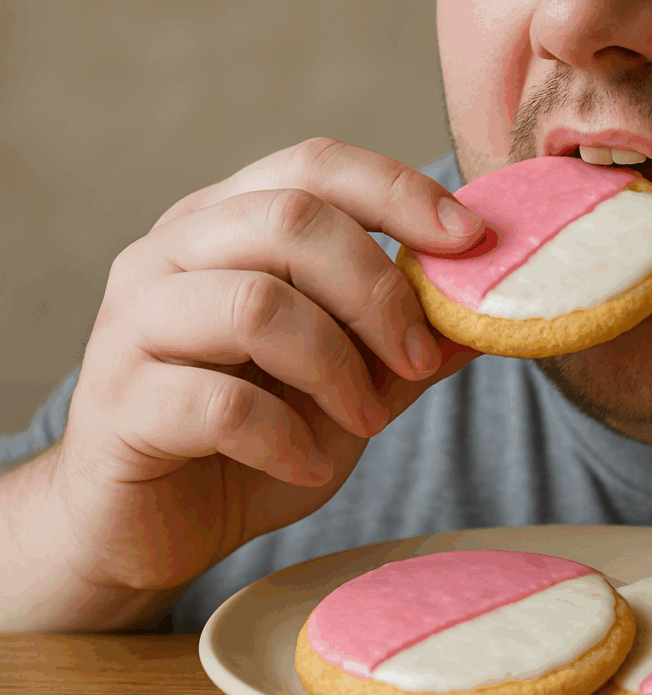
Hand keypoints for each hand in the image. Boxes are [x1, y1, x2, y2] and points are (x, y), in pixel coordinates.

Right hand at [52, 138, 482, 593]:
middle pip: (291, 219)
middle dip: (379, 292)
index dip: (400, 192)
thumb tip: (490, 310)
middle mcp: (170, 254)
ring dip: (336, 369)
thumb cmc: (252, 442)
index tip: (472, 240)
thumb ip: (405, 344)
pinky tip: (306, 464)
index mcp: (228, 226)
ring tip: (365, 421)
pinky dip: (285, 438)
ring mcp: (134, 324)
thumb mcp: (350, 386)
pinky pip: (218, 403)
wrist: (154, 527)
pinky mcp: (118, 403)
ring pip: (255, 304)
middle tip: (419, 361)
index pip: (315, 166)